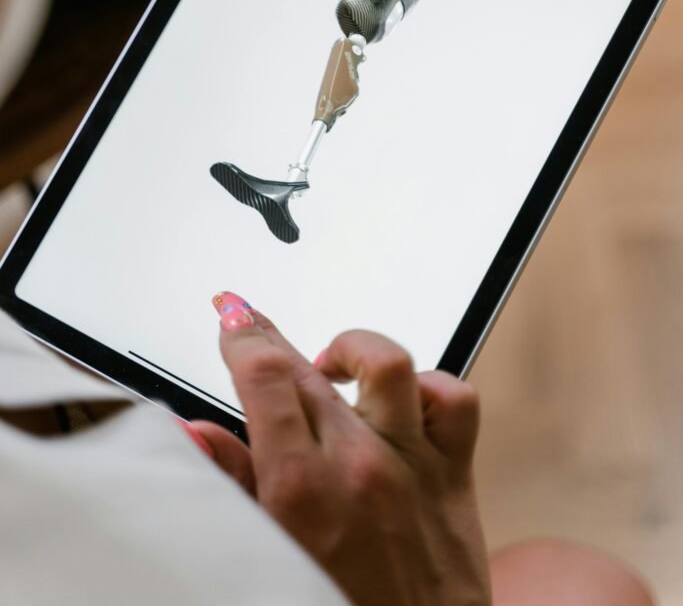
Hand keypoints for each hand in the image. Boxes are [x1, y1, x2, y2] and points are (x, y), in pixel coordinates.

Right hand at [192, 292, 490, 605]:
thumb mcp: (262, 554)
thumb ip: (231, 484)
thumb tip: (194, 432)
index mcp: (301, 488)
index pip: (268, 376)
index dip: (244, 334)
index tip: (232, 314)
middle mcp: (357, 465)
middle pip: (309, 367)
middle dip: (271, 336)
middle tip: (251, 325)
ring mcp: (411, 466)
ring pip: (385, 363)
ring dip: (351, 348)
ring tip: (330, 363)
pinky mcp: (453, 475)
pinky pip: (454, 401)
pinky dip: (428, 386)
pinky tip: (400, 400)